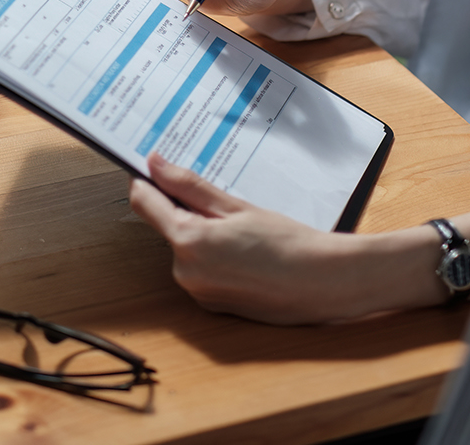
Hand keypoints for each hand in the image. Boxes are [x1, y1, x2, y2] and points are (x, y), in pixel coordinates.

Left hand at [128, 153, 375, 324]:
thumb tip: (155, 165)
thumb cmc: (288, 243)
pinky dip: (213, 256)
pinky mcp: (211, 304)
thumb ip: (189, 186)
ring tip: (243, 228)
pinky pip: (200, 270)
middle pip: (167, 225)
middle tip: (222, 198)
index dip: (146, 179)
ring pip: (185, 247)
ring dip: (202, 233)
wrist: (324, 283)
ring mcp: (198, 292)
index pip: (144, 202)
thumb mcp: (236, 207)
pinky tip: (245, 251)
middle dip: (186, 209)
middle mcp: (185, 272)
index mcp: (189, 242)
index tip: (153, 165)